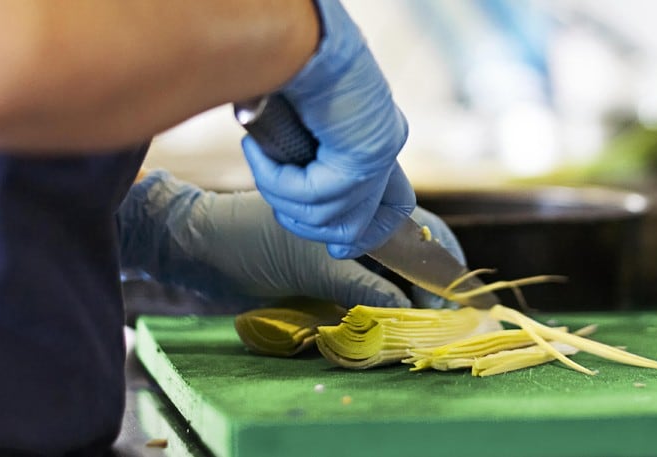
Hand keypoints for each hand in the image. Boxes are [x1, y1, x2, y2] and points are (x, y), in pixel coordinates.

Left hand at [117, 170, 463, 308]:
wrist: (196, 251)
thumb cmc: (249, 239)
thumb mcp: (309, 261)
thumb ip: (359, 285)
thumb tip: (405, 310)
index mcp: (359, 206)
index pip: (417, 230)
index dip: (440, 261)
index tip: (453, 296)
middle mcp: (355, 227)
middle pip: (406, 258)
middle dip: (425, 286)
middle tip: (438, 317)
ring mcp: (339, 253)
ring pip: (384, 279)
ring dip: (399, 301)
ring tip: (417, 324)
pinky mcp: (320, 277)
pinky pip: (358, 295)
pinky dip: (372, 310)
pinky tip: (382, 323)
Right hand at [242, 0, 412, 259]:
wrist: (299, 34)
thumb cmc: (289, 63)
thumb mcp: (300, 122)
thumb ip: (303, 157)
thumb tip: (287, 184)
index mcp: (378, 135)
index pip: (396, 207)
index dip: (368, 235)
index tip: (339, 247)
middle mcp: (385, 147)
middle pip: (355, 228)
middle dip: (309, 225)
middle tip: (279, 197)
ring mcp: (377, 154)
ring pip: (326, 218)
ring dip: (282, 196)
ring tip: (262, 159)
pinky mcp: (361, 158)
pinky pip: (313, 195)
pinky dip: (277, 179)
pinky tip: (260, 150)